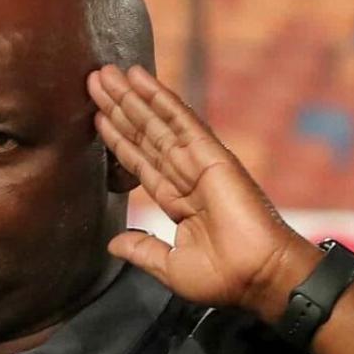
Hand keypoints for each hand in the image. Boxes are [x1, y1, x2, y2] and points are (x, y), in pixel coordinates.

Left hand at [87, 64, 318, 323]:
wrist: (257, 278)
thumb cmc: (224, 279)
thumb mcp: (171, 268)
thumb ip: (143, 250)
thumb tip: (113, 244)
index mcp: (179, 202)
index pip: (142, 163)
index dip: (119, 139)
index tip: (98, 116)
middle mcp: (188, 178)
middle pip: (146, 136)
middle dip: (120, 109)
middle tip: (95, 79)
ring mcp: (200, 164)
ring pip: (159, 124)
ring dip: (132, 98)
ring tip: (106, 74)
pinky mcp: (213, 156)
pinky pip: (182, 122)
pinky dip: (161, 98)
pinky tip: (140, 79)